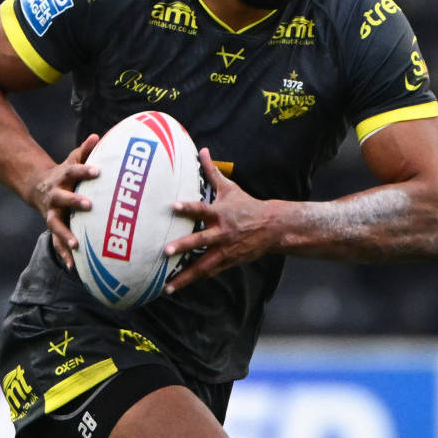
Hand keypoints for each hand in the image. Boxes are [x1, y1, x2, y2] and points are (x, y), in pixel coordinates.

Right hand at [25, 133, 101, 269]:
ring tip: (76, 247)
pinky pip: (58, 243)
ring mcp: (51, 214)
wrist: (38, 187)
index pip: (73, 171)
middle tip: (89, 206)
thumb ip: (85, 151)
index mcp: (62, 178)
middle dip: (74, 202)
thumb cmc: (65, 173)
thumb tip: (97, 136)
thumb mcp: (72, 159)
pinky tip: (75, 268)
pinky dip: (65, 255)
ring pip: (56, 226)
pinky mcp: (53, 228)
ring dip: (65, 236)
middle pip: (62, 199)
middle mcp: (54, 196)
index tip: (98, 171)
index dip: (84, 170)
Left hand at [163, 148, 285, 292]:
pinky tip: (176, 287)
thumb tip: (201, 149)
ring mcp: (224, 249)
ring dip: (185, 276)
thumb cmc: (246, 205)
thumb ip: (211, 171)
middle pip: (200, 240)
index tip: (173, 206)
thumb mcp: (230, 188)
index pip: (201, 208)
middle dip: (183, 246)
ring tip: (167, 285)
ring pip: (202, 265)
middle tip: (166, 251)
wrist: (272, 227)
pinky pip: (208, 272)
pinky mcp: (227, 261)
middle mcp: (221, 232)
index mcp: (219, 213)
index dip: (187, 207)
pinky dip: (193, 280)